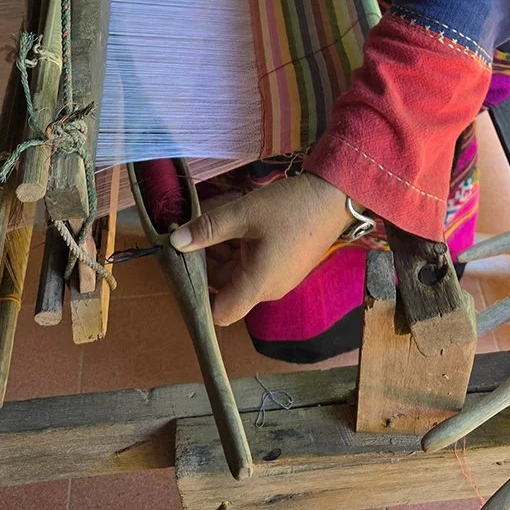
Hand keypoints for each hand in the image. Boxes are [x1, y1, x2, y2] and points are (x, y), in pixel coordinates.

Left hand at [170, 173, 350, 324]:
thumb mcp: (244, 214)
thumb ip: (208, 229)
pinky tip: (235, 226)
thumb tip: (175, 241)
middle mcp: (269, 289)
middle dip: (208, 265)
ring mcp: (281, 278)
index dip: (200, 296)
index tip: (186, 268)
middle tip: (193, 237)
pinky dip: (242, 250)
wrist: (334, 196)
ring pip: (241, 275)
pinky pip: (256, 266)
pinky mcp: (288, 265)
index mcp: (257, 285)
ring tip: (211, 225)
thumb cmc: (288, 208)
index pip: (221, 313)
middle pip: (228, 290)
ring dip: (224, 255)